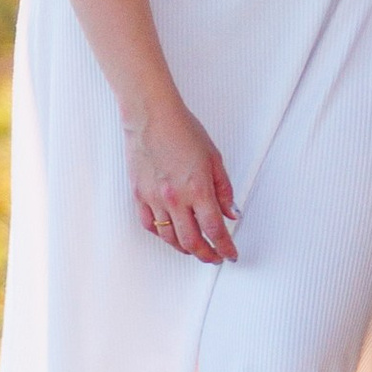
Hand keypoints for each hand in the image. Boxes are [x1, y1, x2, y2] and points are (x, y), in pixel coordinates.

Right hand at [124, 100, 238, 258]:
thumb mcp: (213, 157)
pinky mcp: (139, 195)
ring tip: (195, 248)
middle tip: (215, 257)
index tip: (231, 254)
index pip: (215, 230)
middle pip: (193, 241)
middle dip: (207, 255)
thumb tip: (232, 213)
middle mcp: (176, 198)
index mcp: (198, 188)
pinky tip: (170, 234)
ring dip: (186, 248)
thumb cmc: (183, 129)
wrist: (151, 115)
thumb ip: (224, 189)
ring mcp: (155, 198)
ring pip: (170, 238)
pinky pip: (149, 225)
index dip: (225, 247)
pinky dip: (162, 235)